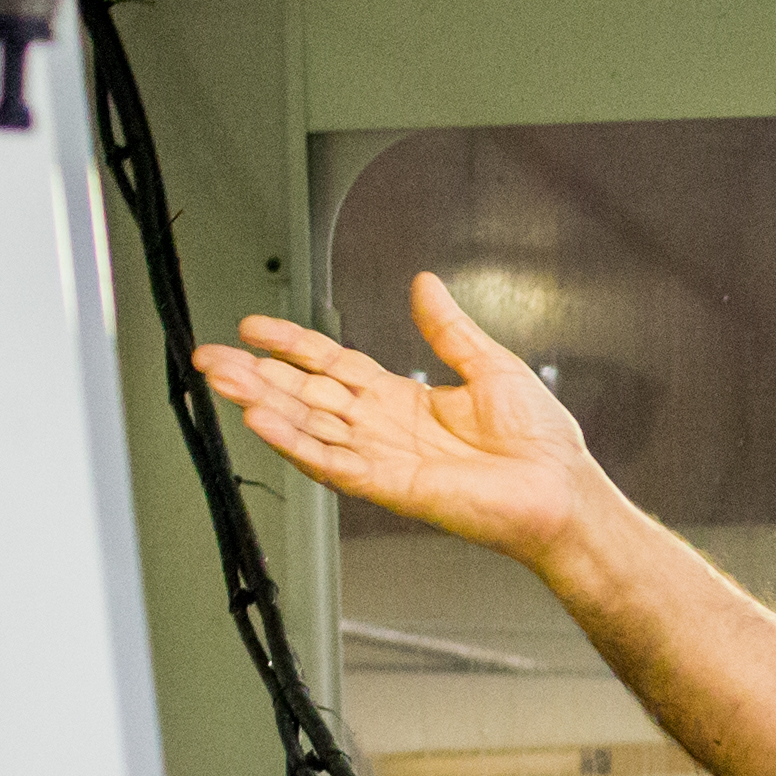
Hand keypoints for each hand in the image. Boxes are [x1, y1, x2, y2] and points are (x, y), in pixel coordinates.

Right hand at [192, 273, 610, 569]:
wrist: (563, 490)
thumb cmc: (540, 443)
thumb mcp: (491, 365)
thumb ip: (449, 329)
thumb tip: (426, 284)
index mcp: (405, 401)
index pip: (332, 365)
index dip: (292, 345)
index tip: (254, 327)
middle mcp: (385, 429)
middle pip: (307, 394)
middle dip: (257, 375)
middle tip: (211, 356)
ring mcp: (383, 458)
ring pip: (309, 425)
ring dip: (263, 403)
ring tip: (221, 380)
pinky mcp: (389, 486)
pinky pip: (332, 461)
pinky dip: (295, 441)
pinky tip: (261, 420)